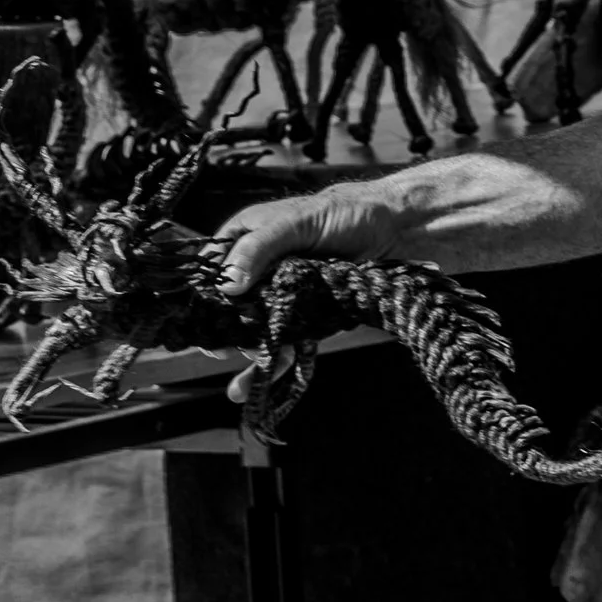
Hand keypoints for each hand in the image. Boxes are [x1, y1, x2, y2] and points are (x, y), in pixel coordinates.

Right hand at [213, 183, 423, 403]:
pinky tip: (244, 389)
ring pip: (252, 329)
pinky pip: (281, 342)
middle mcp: (257, 268)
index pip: (210, 273)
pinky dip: (268, 364)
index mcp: (245, 238)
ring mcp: (281, 294)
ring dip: (249, 350)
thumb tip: (227, 284)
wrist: (396, 229)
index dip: (205, 298)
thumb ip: (261, 247)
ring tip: (256, 358)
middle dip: (229, 330)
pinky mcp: (305, 314)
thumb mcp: (299, 222)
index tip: (206, 322)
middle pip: (228, 308)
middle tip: (234, 346)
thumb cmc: (346, 213)